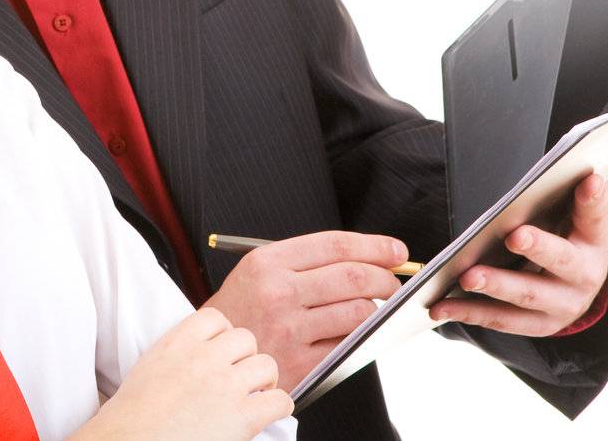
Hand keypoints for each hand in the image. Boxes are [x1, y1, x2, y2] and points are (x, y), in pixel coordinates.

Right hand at [79, 307, 292, 440]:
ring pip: (267, 364)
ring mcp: (225, 385)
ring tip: (256, 393)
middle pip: (246, 338)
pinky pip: (280, 400)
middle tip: (241, 375)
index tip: (223, 350)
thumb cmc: (133, 417)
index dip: (224, 335)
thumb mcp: (149, 368)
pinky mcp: (243, 416)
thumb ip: (176, 355)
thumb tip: (194, 359)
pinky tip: (267, 414)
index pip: (216, 318)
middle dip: (246, 357)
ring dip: (264, 379)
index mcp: (178, 344)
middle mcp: (204, 358)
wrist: (129, 440)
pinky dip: (279, 406)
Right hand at [202, 230, 406, 393]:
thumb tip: (365, 258)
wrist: (212, 357)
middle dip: (385, 278)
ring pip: (357, 311)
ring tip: (375, 308)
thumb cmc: (240, 313)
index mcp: (267, 262)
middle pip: (353, 276)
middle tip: (393, 282)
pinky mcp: (299, 362)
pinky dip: (360, 337)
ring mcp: (289, 329)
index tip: (395, 251)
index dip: (373, 246)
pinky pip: (347, 344)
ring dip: (377, 310)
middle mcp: (277, 292)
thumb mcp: (257, 273)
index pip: (335, 245)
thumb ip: (304, 263)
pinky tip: (356, 332)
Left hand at [429, 172, 607, 335]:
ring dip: (496, 285)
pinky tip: (440, 306)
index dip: (594, 199)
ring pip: (527, 295)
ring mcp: (562, 304)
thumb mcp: (578, 212)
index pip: (597, 215)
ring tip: (467, 276)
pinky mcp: (538, 324)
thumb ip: (587, 186)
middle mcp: (586, 276)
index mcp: (596, 240)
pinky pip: (500, 319)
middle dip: (538, 247)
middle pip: (562, 261)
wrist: (576, 288)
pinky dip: (469, 313)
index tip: (588, 179)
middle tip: (514, 235)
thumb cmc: (570, 236)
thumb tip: (595, 151)